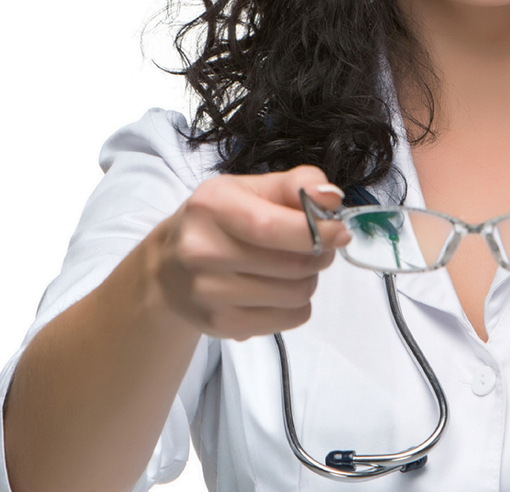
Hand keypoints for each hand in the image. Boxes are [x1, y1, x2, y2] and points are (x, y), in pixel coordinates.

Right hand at [151, 166, 350, 339]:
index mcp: (212, 207)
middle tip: (319, 246)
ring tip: (296, 266)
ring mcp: (208, 293)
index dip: (315, 231)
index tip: (340, 231)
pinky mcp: (220, 325)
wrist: (169, 266)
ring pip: (295, 294)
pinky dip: (298, 304)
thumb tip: (332, 197)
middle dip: (320, 254)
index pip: (271, 226)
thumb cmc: (220, 220)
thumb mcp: (251, 188)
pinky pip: (288, 319)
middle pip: (290, 264)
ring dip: (310, 279)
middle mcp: (202, 251)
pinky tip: (280, 288)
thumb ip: (297, 184)